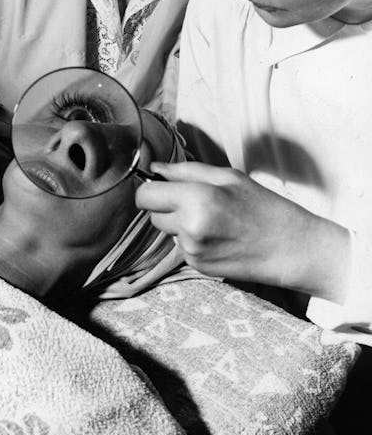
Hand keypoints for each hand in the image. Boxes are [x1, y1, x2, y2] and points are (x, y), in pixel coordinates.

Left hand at [136, 161, 349, 301]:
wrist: (290, 248)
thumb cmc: (263, 206)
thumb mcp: (228, 177)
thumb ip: (186, 170)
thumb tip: (155, 168)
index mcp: (196, 199)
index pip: (145, 196)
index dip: (151, 189)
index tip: (164, 187)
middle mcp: (189, 227)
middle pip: (152, 214)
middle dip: (166, 206)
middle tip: (197, 202)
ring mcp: (191, 250)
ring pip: (166, 230)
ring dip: (180, 223)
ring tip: (214, 220)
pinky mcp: (196, 266)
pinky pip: (181, 246)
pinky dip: (192, 240)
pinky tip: (218, 237)